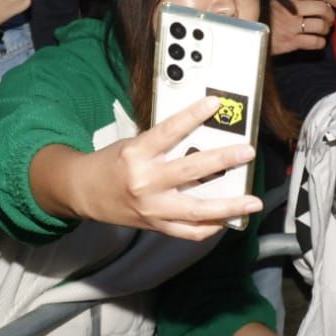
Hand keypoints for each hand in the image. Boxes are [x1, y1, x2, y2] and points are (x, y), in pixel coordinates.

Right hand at [73, 96, 261, 239]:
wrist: (83, 192)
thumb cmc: (111, 164)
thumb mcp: (133, 144)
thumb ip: (164, 144)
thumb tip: (203, 137)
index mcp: (136, 154)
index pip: (169, 131)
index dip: (192, 116)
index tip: (215, 104)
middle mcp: (145, 182)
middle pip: (190, 171)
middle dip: (223, 161)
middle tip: (247, 152)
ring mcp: (152, 208)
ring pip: (197, 209)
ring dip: (229, 206)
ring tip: (252, 201)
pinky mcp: (155, 225)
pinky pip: (189, 231)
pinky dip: (210, 226)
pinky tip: (226, 219)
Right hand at [269, 0, 335, 53]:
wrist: (247, 32)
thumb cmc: (263, 13)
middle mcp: (291, 9)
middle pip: (323, 9)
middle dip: (331, 15)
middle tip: (329, 18)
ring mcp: (291, 26)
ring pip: (321, 26)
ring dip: (326, 28)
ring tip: (322, 29)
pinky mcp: (291, 42)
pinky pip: (315, 42)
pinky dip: (320, 42)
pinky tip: (317, 40)